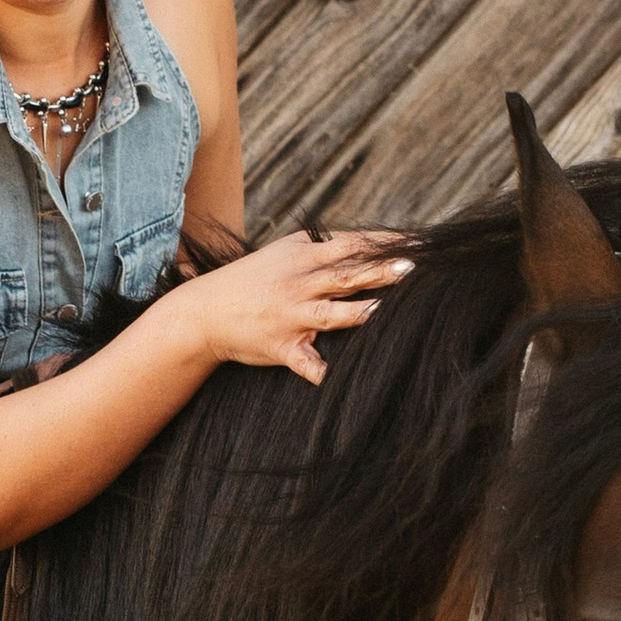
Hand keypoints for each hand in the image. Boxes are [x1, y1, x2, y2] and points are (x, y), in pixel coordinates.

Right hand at [177, 231, 413, 385]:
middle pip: (346, 275)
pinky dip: (319, 370)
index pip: (350, 244)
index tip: (416, 242)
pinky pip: (304, 362)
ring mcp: (291, 316)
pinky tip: (334, 378)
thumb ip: (321, 248)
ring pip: (331, 313)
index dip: (383, 243)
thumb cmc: (251, 280)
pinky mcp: (282, 347)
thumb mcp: (283, 253)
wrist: (204, 312)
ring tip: (386, 310)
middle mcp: (298, 284)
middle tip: (413, 267)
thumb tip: (362, 242)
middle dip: (380, 270)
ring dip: (361, 312)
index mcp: (302, 256)